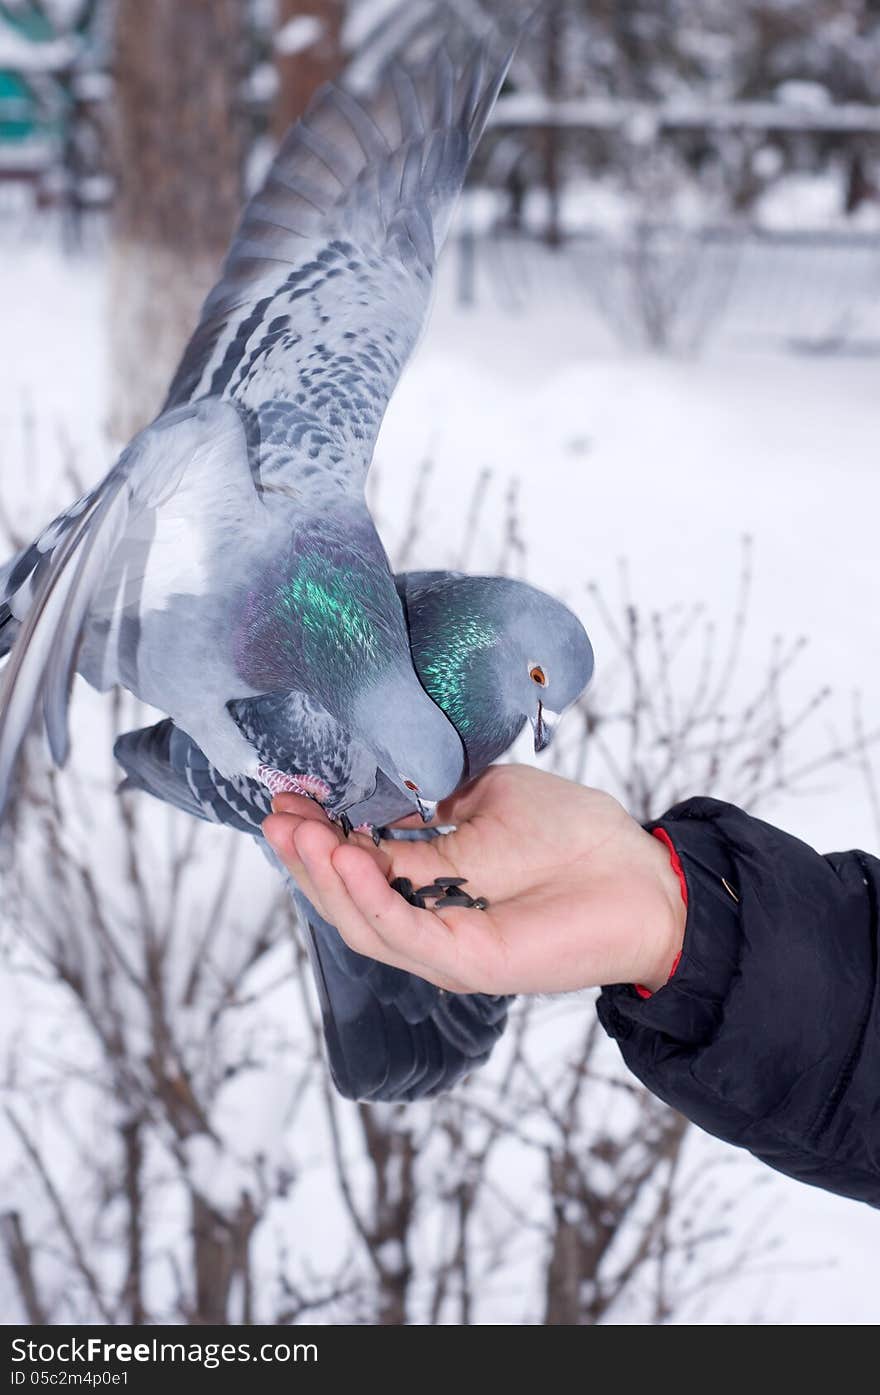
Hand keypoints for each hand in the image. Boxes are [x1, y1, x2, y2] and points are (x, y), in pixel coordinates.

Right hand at [262, 764, 685, 996]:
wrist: (642, 877)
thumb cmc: (573, 835)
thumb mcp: (485, 807)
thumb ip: (426, 820)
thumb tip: (365, 801)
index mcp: (430, 882)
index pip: (356, 864)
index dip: (315, 834)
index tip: (283, 794)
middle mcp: (427, 919)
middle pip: (345, 898)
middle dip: (304, 856)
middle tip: (275, 813)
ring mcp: (443, 946)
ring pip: (362, 920)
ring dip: (324, 875)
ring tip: (297, 831)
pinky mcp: (466, 963)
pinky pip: (403, 933)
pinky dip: (370, 896)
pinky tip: (347, 857)